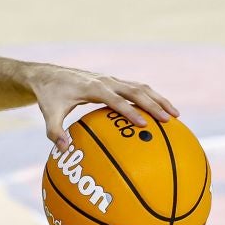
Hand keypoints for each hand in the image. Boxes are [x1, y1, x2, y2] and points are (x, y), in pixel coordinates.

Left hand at [22, 63, 179, 152]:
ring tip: (175, 115)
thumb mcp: (49, 113)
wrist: (49, 75)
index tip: (144, 125)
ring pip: (141, 87)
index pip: (115, 100)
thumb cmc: (50, 96)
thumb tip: (65, 149)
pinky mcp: (114, 81)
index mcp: (92, 87)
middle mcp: (105, 81)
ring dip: (159, 99)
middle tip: (170, 120)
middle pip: (136, 91)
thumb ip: (54, 131)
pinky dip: (151, 97)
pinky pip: (137, 88)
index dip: (130, 112)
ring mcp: (111, 80)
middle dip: (154, 104)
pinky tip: (161, 111)